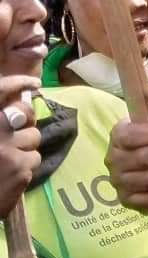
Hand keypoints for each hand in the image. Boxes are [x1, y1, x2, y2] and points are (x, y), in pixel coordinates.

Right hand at [0, 76, 41, 217]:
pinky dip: (26, 166)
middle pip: (24, 114)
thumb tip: (16, 108)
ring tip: (9, 160)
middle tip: (19, 131)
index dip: (18, 83)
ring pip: (33, 138)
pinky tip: (11, 175)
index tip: (33, 84)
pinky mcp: (20, 168)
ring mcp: (7, 149)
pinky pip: (34, 159)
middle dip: (26, 122)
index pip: (0, 90)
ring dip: (25, 148)